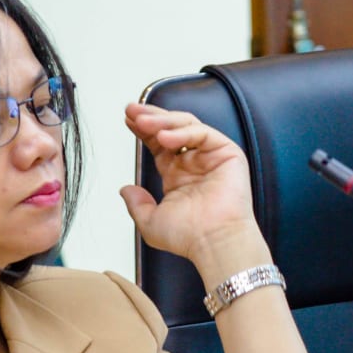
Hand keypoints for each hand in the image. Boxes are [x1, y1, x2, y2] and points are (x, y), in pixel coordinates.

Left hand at [120, 103, 263, 273]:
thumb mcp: (150, 222)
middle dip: (150, 117)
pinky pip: (204, 133)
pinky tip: (164, 137)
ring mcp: (211, 156)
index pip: (159, 144)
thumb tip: (125, 189)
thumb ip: (136, 204)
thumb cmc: (188, 236)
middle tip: (130, 110)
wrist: (211, 241)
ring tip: (141, 120)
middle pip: (172, 128)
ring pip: (187, 125)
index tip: (126, 119)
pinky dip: (183, 132)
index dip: (142, 131)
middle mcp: (195, 162)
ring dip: (162, 120)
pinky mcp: (228, 153)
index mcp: (178, 174)